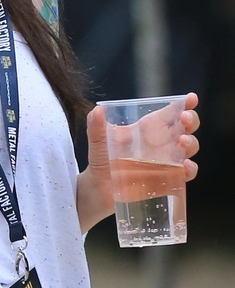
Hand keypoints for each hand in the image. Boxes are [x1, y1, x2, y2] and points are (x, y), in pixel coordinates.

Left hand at [84, 92, 201, 184]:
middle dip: (190, 120)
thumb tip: (97, 110)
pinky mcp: (169, 178)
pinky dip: (189, 169)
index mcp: (148, 128)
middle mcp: (162, 142)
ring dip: (190, 143)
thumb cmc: (103, 160)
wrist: (100, 189)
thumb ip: (96, 127)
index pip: (170, 112)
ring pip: (188, 148)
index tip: (191, 98)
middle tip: (185, 117)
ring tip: (182, 141)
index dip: (184, 104)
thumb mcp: (98, 142)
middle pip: (185, 127)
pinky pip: (185, 173)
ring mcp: (168, 160)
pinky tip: (184, 165)